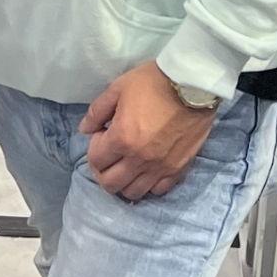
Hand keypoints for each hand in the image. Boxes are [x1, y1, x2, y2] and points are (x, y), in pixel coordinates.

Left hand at [79, 61, 217, 200]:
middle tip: (108, 153)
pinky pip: (159, 190)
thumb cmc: (151, 84)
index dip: (93, 149)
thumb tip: (84, 129)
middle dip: (103, 170)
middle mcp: (140, 160)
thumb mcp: (117, 89)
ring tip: (126, 163)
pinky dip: (148, 184)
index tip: (101, 135)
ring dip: (124, 181)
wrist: (192, 86)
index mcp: (122, 138)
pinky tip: (146, 168)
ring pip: (134, 193)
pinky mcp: (179, 170)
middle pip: (111, 184)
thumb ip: (97, 111)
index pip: (96, 161)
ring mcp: (161, 168)